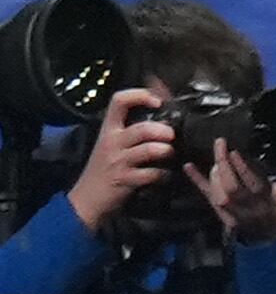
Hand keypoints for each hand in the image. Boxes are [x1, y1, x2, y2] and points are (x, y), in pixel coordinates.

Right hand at [66, 89, 173, 233]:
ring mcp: (118, 161)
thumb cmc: (104, 167)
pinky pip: (151, 174)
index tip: (157, 101)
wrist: (86, 198)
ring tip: (170, 153)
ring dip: (166, 151)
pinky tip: (165, 175)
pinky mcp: (125, 179)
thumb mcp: (111, 143)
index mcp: (108, 129)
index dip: (140, 95)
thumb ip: (129, 129)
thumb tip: (158, 111)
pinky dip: (163, 174)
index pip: (119, 101)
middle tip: (171, 136)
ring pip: (149, 150)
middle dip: (163, 131)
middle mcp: (112, 142)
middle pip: (142, 128)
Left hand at [187, 139, 275, 244]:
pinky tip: (189, 166)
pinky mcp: (222, 212)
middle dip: (224, 165)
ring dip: (215, 173)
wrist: (274, 233)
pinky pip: (208, 197)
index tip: (235, 152)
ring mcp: (235, 212)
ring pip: (220, 194)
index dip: (243, 169)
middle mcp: (251, 209)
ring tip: (217, 154)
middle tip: (220, 144)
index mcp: (271, 202)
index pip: (255, 185)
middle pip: (233, 188)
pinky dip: (197, 181)